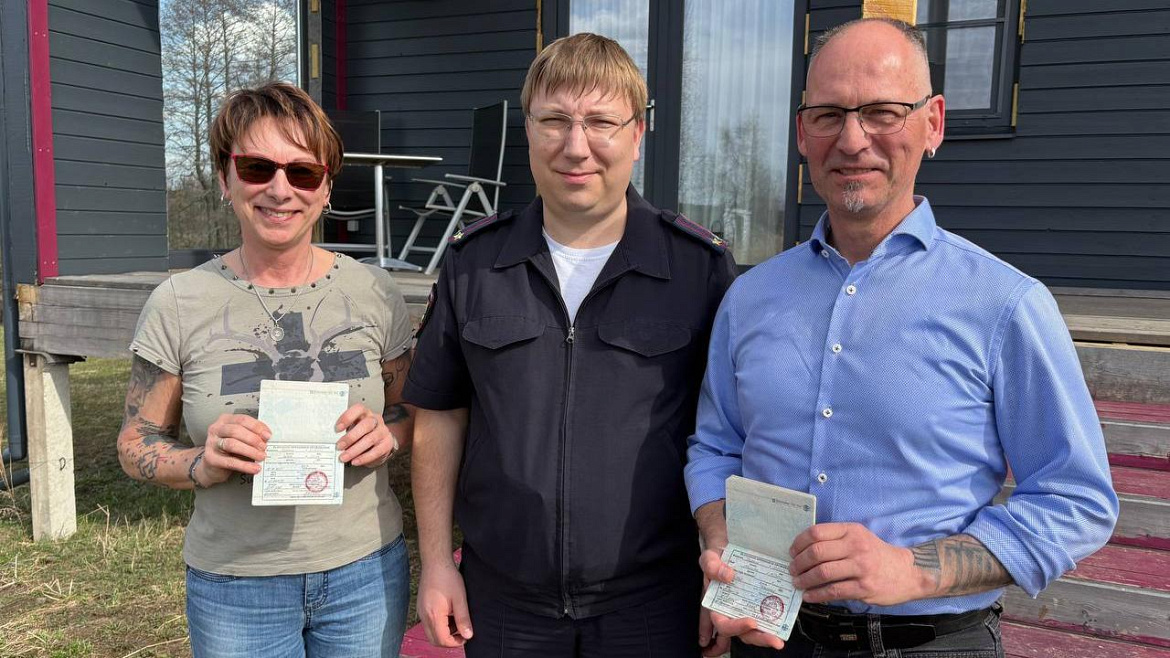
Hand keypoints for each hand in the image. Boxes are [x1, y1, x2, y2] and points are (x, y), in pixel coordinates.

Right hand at [202, 413, 271, 484]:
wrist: (212, 466)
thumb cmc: (228, 450)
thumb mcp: (241, 439)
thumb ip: (252, 435)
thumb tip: (267, 437)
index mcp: (225, 420)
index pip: (242, 419)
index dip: (256, 427)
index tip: (268, 435)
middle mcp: (216, 429)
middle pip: (236, 430)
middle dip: (253, 439)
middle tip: (264, 447)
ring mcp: (212, 443)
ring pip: (232, 444)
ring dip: (250, 451)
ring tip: (261, 457)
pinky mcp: (211, 458)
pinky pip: (230, 462)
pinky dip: (244, 465)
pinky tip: (253, 468)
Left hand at [336, 403, 398, 466]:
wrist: (380, 442)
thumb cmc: (362, 434)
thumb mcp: (354, 428)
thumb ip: (344, 431)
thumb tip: (331, 440)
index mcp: (365, 413)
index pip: (358, 409)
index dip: (347, 417)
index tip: (337, 428)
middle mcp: (375, 420)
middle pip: (365, 425)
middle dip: (350, 437)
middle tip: (339, 446)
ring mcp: (383, 432)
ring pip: (370, 439)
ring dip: (355, 450)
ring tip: (344, 457)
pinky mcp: (387, 444)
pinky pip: (376, 451)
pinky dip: (364, 458)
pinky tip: (355, 461)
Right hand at [417, 562, 472, 646]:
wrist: (435, 562)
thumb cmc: (448, 578)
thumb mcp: (460, 598)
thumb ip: (463, 619)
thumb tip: (468, 635)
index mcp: (434, 615)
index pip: (442, 640)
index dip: (455, 643)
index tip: (465, 636)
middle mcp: (424, 616)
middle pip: (435, 640)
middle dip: (449, 641)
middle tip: (462, 632)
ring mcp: (421, 612)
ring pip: (431, 633)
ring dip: (444, 633)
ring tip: (457, 622)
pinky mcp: (421, 607)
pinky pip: (429, 624)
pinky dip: (439, 625)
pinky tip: (449, 615)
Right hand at [699, 546, 784, 650]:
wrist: (728, 552)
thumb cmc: (717, 559)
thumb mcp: (709, 558)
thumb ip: (712, 566)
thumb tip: (728, 577)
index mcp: (716, 605)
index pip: (723, 624)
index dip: (736, 627)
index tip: (751, 622)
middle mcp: (731, 612)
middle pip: (743, 633)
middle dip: (759, 639)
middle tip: (775, 641)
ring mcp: (746, 610)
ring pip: (755, 631)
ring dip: (768, 636)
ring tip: (780, 638)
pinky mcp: (758, 604)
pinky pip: (767, 617)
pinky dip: (775, 622)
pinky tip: (784, 621)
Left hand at [789, 522, 919, 605]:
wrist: (907, 573)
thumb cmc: (876, 554)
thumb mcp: (859, 537)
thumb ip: (835, 539)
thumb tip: (803, 549)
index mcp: (851, 531)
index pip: (817, 532)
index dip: (799, 543)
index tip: (792, 552)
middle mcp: (856, 546)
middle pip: (816, 552)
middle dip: (798, 563)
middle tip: (792, 569)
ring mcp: (860, 567)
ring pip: (822, 572)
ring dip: (804, 579)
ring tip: (797, 583)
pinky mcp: (863, 587)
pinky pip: (833, 591)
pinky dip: (816, 594)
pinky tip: (808, 596)